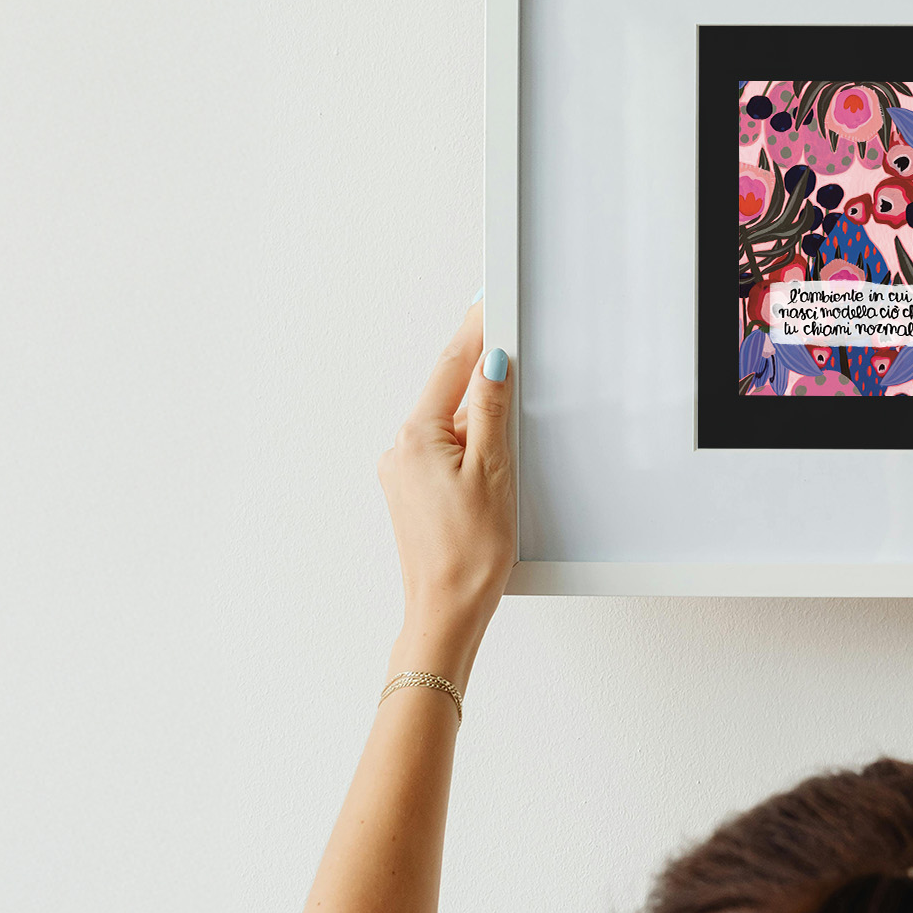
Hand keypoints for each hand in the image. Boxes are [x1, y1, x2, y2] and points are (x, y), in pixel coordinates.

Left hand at [376, 301, 514, 684]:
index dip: (476, 329)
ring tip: (509, 427)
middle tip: (513, 344)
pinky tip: (492, 462)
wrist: (446, 612)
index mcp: (416, 436)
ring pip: (448, 424)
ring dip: (479, 417)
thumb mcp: (493, 472)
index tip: (490, 300)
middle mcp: (400, 448)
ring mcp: (403, 472)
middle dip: (481, 373)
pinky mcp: (412, 493)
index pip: (451, 364)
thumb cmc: (469, 555)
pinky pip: (444, 451)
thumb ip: (490, 411)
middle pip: (448, 391)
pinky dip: (469, 445)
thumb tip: (493, 362)